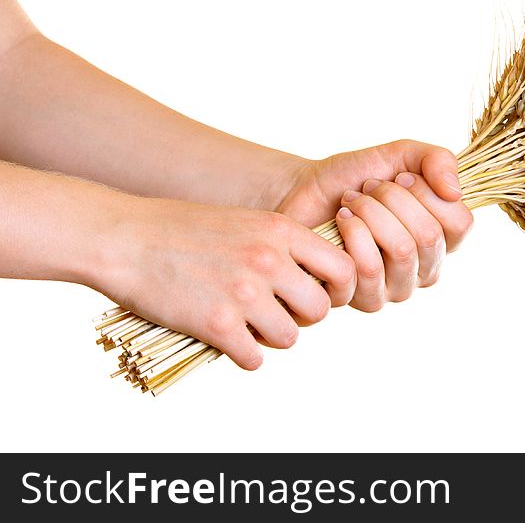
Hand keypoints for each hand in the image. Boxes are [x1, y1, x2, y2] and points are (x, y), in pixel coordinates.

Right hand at [96, 197, 355, 369]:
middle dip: (302, 317)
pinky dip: (244, 355)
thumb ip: (284, 247)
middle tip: (278, 312)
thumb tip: (317, 282)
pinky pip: (254, 358)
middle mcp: (269, 260)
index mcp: (280, 231)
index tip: (314, 292)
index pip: (343, 268)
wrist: (126, 239)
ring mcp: (244, 293)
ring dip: (272, 338)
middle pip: (320, 309)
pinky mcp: (217, 324)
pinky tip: (229, 340)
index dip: (335, 288)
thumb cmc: (184, 230)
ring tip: (250, 326)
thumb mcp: (246, 222)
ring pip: (290, 338)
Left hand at [272, 140, 472, 310]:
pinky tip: (340, 222)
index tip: (401, 177)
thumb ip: (437, 160)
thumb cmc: (356, 176)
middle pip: (429, 236)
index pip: (460, 224)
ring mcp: (396, 288)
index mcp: (443, 238)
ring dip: (370, 213)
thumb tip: (455, 192)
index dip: (430, 194)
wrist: (304, 191)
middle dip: (393, 199)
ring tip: (350, 201)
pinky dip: (352, 233)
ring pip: (401, 251)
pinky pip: (369, 269)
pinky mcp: (365, 300)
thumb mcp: (402, 155)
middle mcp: (425, 269)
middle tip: (368, 187)